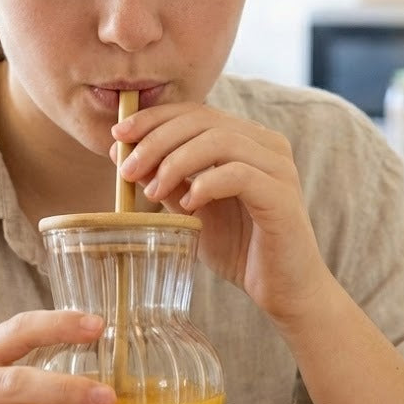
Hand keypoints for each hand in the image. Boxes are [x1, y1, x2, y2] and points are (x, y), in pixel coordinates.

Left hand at [112, 102, 332, 328]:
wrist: (285, 291)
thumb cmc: (242, 250)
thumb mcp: (192, 212)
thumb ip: (167, 182)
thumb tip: (125, 157)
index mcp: (247, 141)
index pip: (195, 112)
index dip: (154, 119)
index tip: (118, 136)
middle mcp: (267, 145)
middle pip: (203, 120)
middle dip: (156, 140)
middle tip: (126, 169)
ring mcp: (278, 168)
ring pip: (219, 141)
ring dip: (175, 162)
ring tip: (151, 192)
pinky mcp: (282, 196)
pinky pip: (238, 174)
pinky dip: (205, 185)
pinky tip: (187, 206)